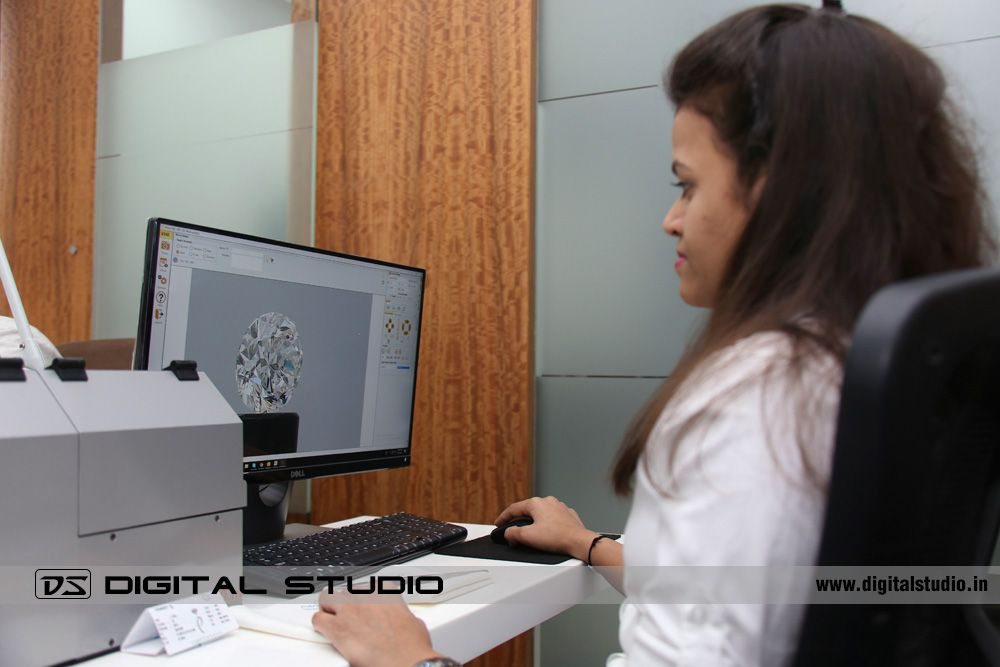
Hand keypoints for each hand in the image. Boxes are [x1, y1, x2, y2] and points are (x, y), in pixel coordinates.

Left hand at [311, 592, 443, 666]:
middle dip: (342, 600)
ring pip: (327, 598)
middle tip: (343, 612)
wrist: (404, 661)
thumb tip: (398, 620)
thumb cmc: (411, 646)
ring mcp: (350, 610)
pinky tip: (324, 631)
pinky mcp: (338, 628)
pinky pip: (318, 619)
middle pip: (344, 590)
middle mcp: (365, 596)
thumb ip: (399, 615)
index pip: (367, 586)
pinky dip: (320, 625)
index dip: (363, 598)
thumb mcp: (412, 622)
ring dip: (328, 609)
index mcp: (386, 591)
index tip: (363, 605)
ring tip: (330, 618)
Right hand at [495, 496, 598, 560]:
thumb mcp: (528, 537)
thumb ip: (513, 533)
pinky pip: (553, 518)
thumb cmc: (557, 538)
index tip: (499, 524)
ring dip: (534, 522)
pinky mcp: (568, 515)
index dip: (503, 517)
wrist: (579, 542)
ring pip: (541, 513)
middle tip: (513, 529)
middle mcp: (548, 501)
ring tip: (531, 533)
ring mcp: (560, 507)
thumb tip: (508, 533)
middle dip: (519, 520)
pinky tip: (547, 534)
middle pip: (528, 510)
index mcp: (536, 503)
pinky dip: (547, 524)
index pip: (514, 508)